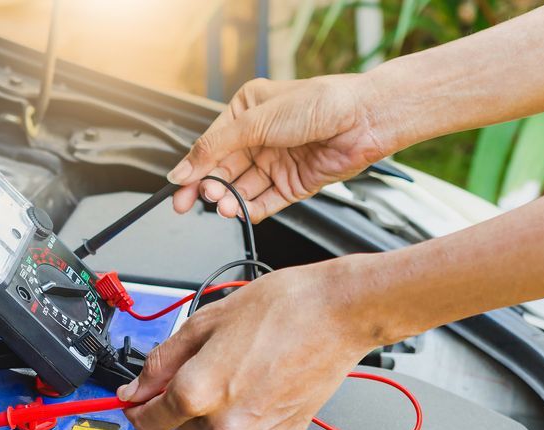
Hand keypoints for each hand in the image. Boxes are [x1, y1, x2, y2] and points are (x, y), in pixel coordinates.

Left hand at [119, 257, 383, 429]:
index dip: (136, 407)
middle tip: (198, 369)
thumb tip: (137, 387)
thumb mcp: (206, 322)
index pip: (148, 419)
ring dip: (202, 422)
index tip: (135, 400)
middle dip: (176, 403)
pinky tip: (239, 408)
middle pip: (176, 428)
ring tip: (226, 381)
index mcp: (197, 390)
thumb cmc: (280, 309)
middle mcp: (224, 421)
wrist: (336, 313)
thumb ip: (163, 361)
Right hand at [167, 75, 389, 222]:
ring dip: (229, 199)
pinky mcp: (293, 183)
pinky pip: (264, 202)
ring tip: (222, 205)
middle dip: (208, 186)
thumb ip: (215, 148)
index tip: (178, 186)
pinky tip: (240, 211)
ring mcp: (276, 161)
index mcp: (247, 111)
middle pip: (223, 169)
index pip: (211, 145)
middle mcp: (261, 137)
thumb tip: (183, 168)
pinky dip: (250, 209)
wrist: (365, 119)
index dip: (193, 167)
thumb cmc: (319, 104)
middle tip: (191, 202)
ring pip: (242, 188)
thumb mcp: (256, 121)